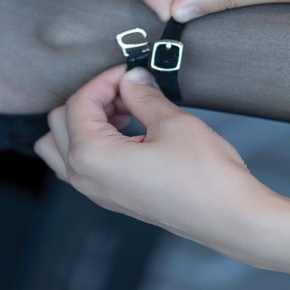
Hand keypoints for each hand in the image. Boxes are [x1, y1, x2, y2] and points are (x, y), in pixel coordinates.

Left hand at [34, 65, 275, 263]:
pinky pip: (82, 165)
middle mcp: (84, 177)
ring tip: (126, 113)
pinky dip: (94, 143)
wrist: (229, 218)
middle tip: (128, 90)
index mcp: (91, 156)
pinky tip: (131, 134)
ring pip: (62, 147)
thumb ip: (142, 95)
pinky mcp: (112, 198)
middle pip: (59, 123)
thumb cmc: (204, 177)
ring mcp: (96, 192)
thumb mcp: (172, 122)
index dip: (105, 80)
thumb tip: (131, 78)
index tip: (131, 72)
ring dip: (85, 122)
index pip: (78, 103)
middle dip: (92, 99)